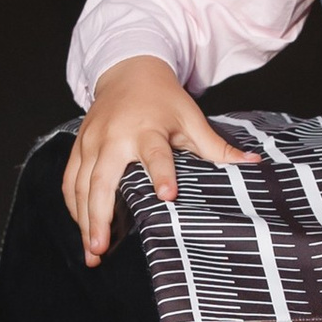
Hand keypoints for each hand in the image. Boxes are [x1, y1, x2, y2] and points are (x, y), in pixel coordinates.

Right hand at [62, 55, 256, 261]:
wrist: (128, 70)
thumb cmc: (163, 98)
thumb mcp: (191, 118)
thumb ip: (216, 146)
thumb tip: (252, 164)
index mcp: (147, 128)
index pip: (155, 154)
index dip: (162, 174)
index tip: (167, 196)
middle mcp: (114, 136)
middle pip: (103, 179)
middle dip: (100, 216)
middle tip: (101, 248)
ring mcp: (91, 141)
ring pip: (80, 185)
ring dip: (82, 220)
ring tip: (91, 251)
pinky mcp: (79, 145)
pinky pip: (70, 180)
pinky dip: (73, 206)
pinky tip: (82, 228)